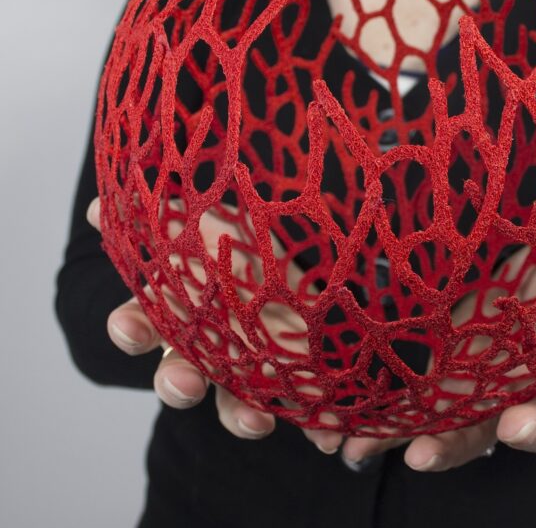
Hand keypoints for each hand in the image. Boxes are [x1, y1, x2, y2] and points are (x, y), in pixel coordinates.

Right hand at [86, 195, 343, 453]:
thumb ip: (164, 220)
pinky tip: (331, 438)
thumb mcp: (208, 222)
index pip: (143, 323)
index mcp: (182, 308)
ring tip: (254, 422)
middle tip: (181, 385)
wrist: (301, 268)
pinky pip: (301, 410)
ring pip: (234, 404)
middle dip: (175, 383)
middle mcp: (209, 345)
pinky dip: (317, 428)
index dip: (131, 327)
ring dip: (240, 418)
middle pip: (180, 376)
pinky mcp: (296, 379)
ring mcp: (252, 366)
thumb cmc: (243, 246)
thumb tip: (95, 205)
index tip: (127, 328)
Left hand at [338, 241, 535, 471]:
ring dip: (448, 448)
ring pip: (474, 435)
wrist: (480, 283)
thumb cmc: (530, 275)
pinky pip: (414, 426)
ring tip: (418, 455)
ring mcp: (480, 395)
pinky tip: (354, 447)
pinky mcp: (436, 402)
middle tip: (514, 429)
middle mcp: (527, 382)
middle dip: (531, 427)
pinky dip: (383, 439)